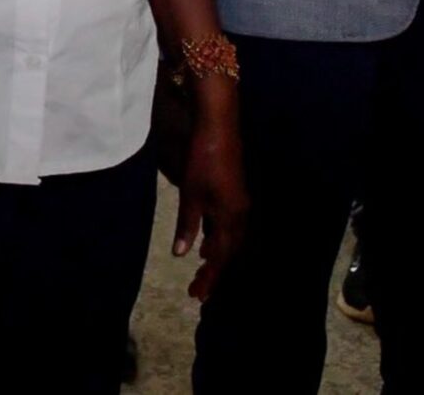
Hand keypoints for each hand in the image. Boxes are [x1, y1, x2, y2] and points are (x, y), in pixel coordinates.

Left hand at [173, 95, 247, 300]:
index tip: (199, 296)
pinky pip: (229, 227)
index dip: (210, 277)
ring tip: (202, 271)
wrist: (219, 128)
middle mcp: (241, 215)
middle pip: (228, 252)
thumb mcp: (191, 193)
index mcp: (231, 218)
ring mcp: (240, 205)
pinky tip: (206, 242)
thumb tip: (182, 254)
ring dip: (217, 257)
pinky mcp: (235, 195)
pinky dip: (218, 239)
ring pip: (230, 240)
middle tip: (198, 291)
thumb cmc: (202, 159)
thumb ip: (188, 224)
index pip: (220, 257)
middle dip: (214, 272)